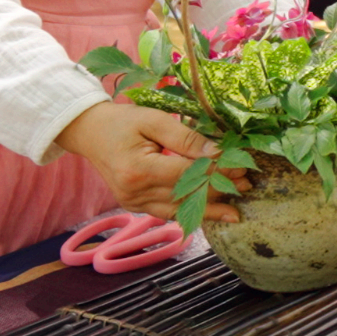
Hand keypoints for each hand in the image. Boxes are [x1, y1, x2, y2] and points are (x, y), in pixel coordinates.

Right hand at [56, 101, 234, 222]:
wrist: (89, 132)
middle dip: (219, 192)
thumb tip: (218, 153)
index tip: (242, 167)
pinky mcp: (134, 207)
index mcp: (139, 170)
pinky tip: (210, 215)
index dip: (216, 173)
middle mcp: (134, 193)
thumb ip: (187, 138)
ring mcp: (133, 203)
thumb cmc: (122, 121)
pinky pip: (167, 213)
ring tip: (235, 210)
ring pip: (179, 211)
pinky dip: (189, 213)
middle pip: (186, 196)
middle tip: (246, 187)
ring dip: (209, 209)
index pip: (188, 175)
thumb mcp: (154, 120)